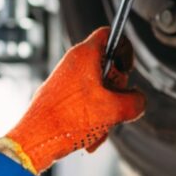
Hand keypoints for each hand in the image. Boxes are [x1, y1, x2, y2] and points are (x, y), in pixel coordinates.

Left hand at [0, 28, 145, 174]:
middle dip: (117, 91)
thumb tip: (138, 101)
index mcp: (85, 56)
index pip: (110, 35)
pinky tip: (91, 135)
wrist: (36, 140)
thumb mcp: (114, 110)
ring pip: (98, 89)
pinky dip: (93, 118)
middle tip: (115, 104)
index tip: (127, 69)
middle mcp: (73, 64)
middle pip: (108, 67)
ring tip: (100, 127)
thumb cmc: (66, 120)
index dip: (125, 50)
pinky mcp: (61, 97)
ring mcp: (66, 81)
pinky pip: (85, 103)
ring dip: (106, 110)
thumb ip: (136, 101)